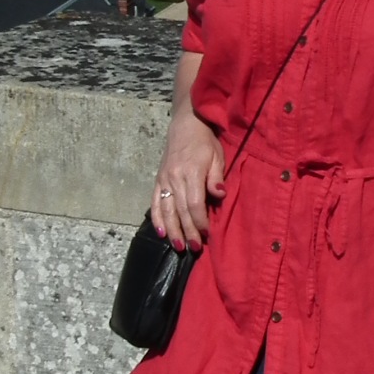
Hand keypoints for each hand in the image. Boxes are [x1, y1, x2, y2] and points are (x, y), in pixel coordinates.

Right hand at [151, 105, 224, 249]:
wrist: (185, 125)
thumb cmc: (205, 142)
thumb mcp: (217, 156)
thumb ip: (215, 177)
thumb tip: (219, 195)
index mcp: (191, 173)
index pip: (194, 204)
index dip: (200, 221)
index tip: (207, 233)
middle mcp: (174, 178)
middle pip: (180, 211)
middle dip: (188, 231)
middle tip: (194, 248)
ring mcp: (164, 180)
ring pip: (166, 210)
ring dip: (172, 230)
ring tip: (179, 246)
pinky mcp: (158, 180)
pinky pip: (155, 202)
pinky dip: (156, 218)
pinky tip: (160, 233)